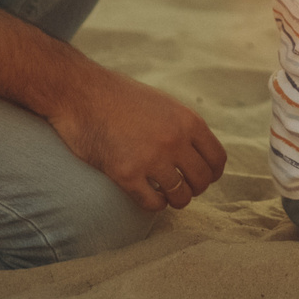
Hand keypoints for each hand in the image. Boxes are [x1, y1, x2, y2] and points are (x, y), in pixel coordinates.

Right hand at [45, 64, 226, 212]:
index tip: (201, 178)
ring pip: (180, 196)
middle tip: (182, 189)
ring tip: (166, 195)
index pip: (217, 159)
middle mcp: (175, 140)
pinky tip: (147, 197)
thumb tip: (199, 152)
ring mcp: (151, 158)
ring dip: (175, 200)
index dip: (211, 174)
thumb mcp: (163, 103)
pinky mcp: (126, 174)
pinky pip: (152, 203)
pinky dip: (154, 205)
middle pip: (202, 180)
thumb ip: (183, 126)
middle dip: (194, 189)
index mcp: (188, 120)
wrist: (81, 93)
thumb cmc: (120, 97)